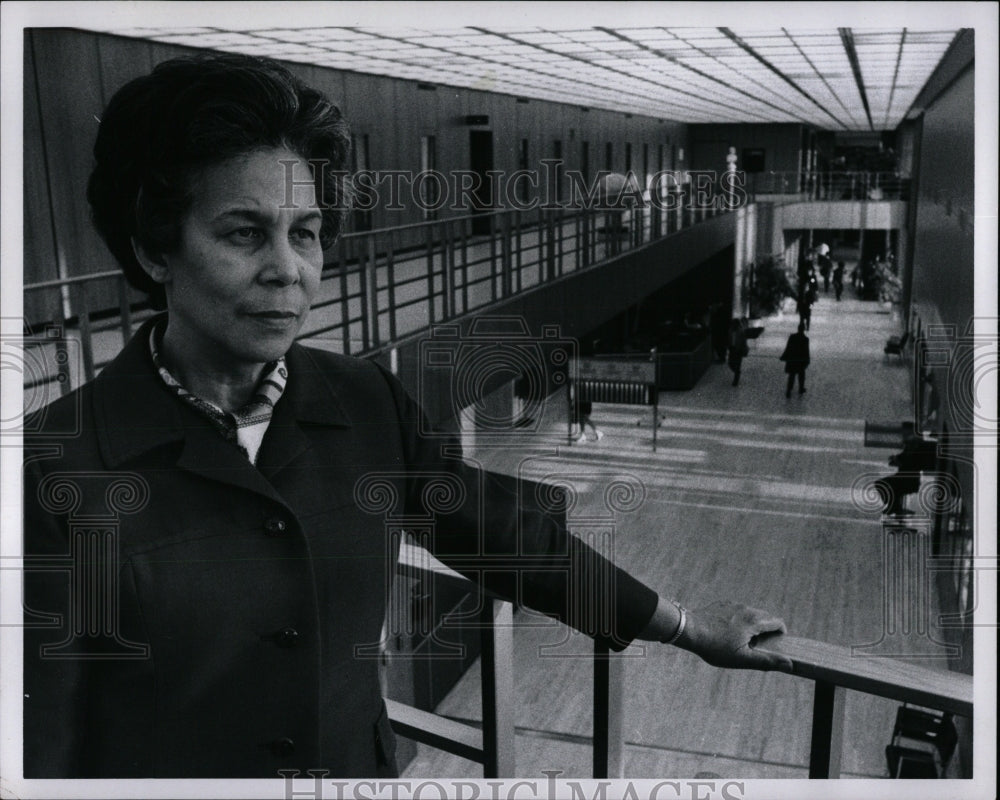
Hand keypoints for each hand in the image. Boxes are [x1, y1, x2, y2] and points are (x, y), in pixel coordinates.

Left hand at [677, 601, 791, 671]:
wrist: (689, 630)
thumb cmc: (715, 646)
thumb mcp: (742, 659)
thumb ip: (767, 661)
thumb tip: (789, 664)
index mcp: (754, 620)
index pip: (778, 622)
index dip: (780, 634)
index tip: (773, 645)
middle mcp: (745, 608)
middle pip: (765, 617)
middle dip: (766, 631)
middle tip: (755, 647)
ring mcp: (733, 605)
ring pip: (750, 614)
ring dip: (751, 625)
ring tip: (739, 641)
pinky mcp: (722, 604)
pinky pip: (737, 611)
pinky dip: (738, 621)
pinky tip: (726, 633)